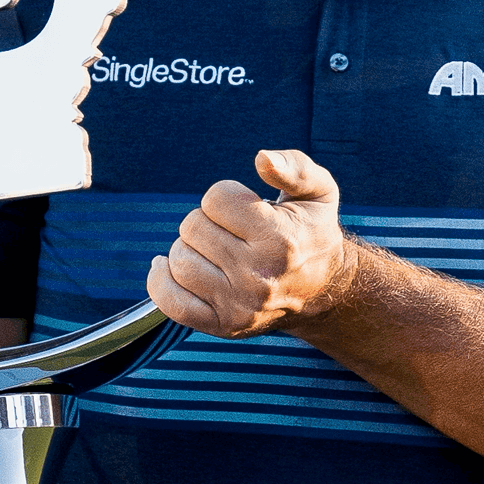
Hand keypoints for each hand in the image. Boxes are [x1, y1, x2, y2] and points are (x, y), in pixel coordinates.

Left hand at [147, 150, 352, 336]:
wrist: (322, 290)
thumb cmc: (311, 232)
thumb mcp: (319, 191)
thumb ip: (295, 167)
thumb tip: (262, 159)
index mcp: (281, 239)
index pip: (215, 199)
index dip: (224, 196)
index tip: (244, 207)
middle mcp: (259, 276)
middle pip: (192, 228)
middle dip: (206, 221)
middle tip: (229, 230)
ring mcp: (240, 305)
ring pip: (178, 261)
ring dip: (188, 248)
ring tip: (212, 250)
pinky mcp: (224, 325)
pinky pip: (172, 303)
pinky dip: (161, 281)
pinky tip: (169, 267)